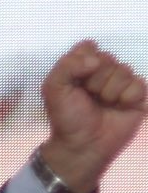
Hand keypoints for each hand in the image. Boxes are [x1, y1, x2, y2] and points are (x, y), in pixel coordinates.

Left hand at [38, 40, 145, 192]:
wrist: (83, 145)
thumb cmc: (67, 117)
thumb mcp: (53, 89)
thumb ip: (67, 66)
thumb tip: (95, 59)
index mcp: (81, 66)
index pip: (88, 47)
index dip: (83, 62)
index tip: (77, 79)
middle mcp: (102, 71)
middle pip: (107, 58)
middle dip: (95, 80)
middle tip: (89, 97)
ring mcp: (120, 82)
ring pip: (124, 70)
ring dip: (110, 90)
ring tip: (103, 104)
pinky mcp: (136, 95)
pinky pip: (138, 84)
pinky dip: (127, 97)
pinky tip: (119, 107)